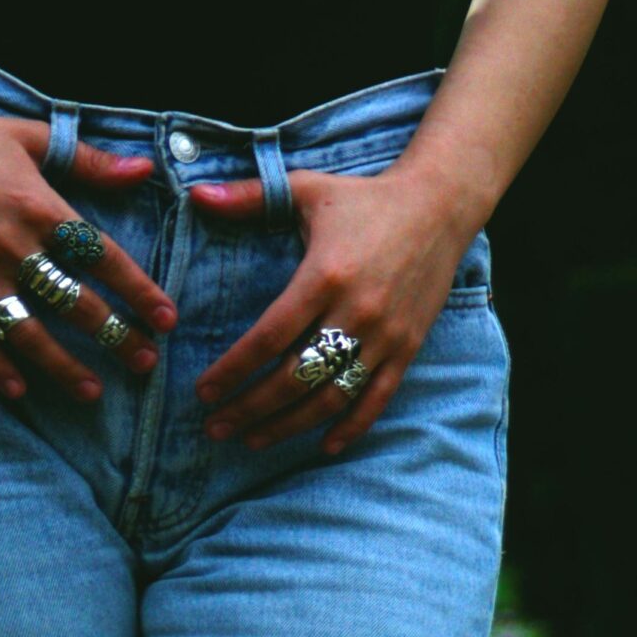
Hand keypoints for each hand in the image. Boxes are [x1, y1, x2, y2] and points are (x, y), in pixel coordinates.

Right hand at [0, 100, 176, 406]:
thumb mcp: (32, 138)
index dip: (138, 291)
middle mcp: (12, 245)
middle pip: (73, 302)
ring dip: (62, 366)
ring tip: (93, 392)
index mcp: (40, 207)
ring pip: (27, 330)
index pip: (102, 257)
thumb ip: (90, 161)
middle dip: (113, 336)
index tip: (166, 319)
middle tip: (143, 362)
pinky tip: (19, 392)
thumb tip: (144, 171)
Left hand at [190, 165, 475, 456]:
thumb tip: (195, 195)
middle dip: (250, 408)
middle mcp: (356, 312)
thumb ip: (248, 197)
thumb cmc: (365, 198)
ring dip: (289, 426)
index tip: (204, 391)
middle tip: (216, 427)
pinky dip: (351, 427)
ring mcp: (385, 336)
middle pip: (294, 378)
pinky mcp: (408, 348)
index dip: (233, 370)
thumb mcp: (306, 190)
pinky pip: (376, 398)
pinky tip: (323, 447)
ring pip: (331, 397)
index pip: (269, 337)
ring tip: (253, 440)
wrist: (440, 205)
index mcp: (325, 276)